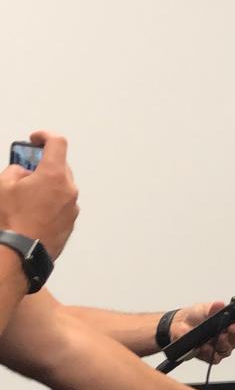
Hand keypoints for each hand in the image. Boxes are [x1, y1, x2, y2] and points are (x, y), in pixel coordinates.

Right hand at [0, 131, 77, 258]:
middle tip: (26, 170)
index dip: (45, 136)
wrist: (19, 253)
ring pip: (62, 187)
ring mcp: (72, 208)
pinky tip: (34, 211)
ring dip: (48, 185)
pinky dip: (51, 201)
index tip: (36, 139)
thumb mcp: (3, 185)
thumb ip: (16, 170)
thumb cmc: (11, 221)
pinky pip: (63, 205)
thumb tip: (24, 172)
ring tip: (27, 195)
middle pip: (61, 167)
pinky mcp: (71, 223)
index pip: (58, 144)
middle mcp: (69, 190)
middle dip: (44, 165)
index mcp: (54, 175)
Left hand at [171, 301, 234, 363]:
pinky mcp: (209, 355)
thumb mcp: (204, 307)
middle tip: (230, 328)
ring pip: (228, 350)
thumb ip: (213, 307)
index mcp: (232, 323)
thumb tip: (220, 304)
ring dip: (223, 343)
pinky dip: (210, 353)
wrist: (177, 324)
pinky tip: (205, 347)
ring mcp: (219, 347)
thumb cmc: (194, 316)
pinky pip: (214, 358)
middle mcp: (228, 336)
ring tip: (218, 337)